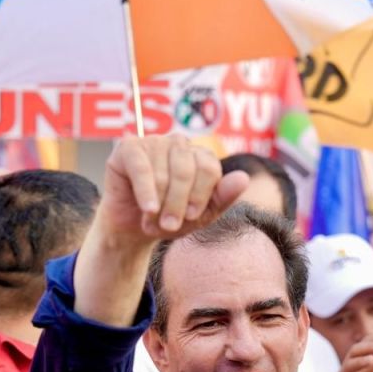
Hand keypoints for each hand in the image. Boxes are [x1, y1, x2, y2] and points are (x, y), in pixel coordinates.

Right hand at [97, 135, 248, 245]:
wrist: (133, 229)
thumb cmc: (169, 219)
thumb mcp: (201, 216)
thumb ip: (223, 198)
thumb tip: (243, 178)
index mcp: (200, 156)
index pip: (209, 168)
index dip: (201, 195)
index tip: (192, 217)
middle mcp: (179, 144)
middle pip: (186, 170)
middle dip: (178, 204)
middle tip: (170, 226)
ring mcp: (154, 142)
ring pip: (162, 174)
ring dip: (158, 205)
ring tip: (151, 221)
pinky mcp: (128, 148)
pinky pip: (141, 168)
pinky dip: (146, 192)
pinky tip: (148, 209)